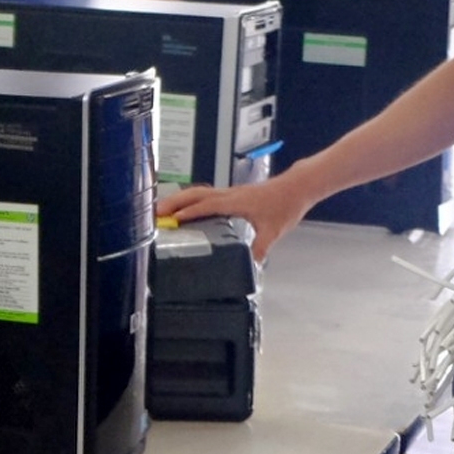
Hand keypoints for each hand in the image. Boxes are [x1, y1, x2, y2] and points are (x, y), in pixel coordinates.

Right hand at [158, 177, 310, 261]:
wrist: (297, 187)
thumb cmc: (285, 205)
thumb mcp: (274, 231)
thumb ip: (260, 248)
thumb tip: (250, 266)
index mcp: (236, 202)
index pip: (207, 205)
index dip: (189, 212)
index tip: (171, 220)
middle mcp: (229, 195)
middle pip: (195, 194)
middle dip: (174, 202)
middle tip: (156, 212)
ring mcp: (230, 193)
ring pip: (199, 192)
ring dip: (180, 199)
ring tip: (162, 209)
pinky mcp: (232, 194)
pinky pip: (206, 194)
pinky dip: (191, 200)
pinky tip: (186, 209)